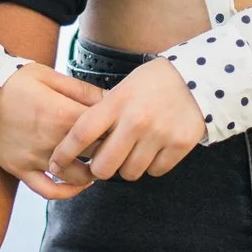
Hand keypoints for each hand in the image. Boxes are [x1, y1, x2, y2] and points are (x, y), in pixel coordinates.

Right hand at [0, 63, 105, 199]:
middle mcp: (52, 140)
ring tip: (98, 163)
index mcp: (62, 114)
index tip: (121, 126)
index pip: (104, 129)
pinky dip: (66, 192)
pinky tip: (77, 185)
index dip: (117, 129)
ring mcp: (35, 158)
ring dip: (92, 173)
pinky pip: (48, 190)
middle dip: (109, 150)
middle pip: (95, 154)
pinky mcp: (20, 169)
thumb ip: (81, 89)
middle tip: (114, 145)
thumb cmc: (12, 81)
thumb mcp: (47, 75)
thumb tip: (112, 97)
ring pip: (77, 177)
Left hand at [48, 57, 206, 180]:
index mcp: (117, 102)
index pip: (81, 133)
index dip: (64, 153)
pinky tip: (156, 148)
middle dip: (99, 170)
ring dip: (128, 167)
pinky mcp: (180, 145)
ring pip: (130, 173)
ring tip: (134, 149)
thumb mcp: (122, 90)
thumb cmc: (151, 84)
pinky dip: (153, 165)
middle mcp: (136, 120)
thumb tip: (78, 145)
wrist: (197, 78)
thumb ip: (102, 115)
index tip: (54, 165)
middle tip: (103, 163)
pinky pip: (155, 172)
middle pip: (103, 166)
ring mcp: (160, 134)